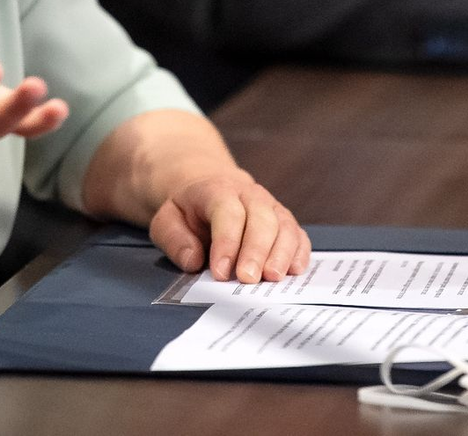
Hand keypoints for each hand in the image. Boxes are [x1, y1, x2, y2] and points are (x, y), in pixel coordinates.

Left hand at [148, 171, 310, 284]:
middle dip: (256, 250)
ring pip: (284, 225)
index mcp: (218, 190)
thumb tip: (193, 260)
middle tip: (248, 279)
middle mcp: (250, 195)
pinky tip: (294, 270)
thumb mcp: (167, 219)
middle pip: (261, 218)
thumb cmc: (189, 210)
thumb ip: (175, 239)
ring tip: (273, 278)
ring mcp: (271, 206)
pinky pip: (298, 234)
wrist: (210, 187)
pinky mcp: (284, 221)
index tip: (219, 272)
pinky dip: (299, 252)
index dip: (226, 242)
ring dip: (281, 253)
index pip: (227, 212)